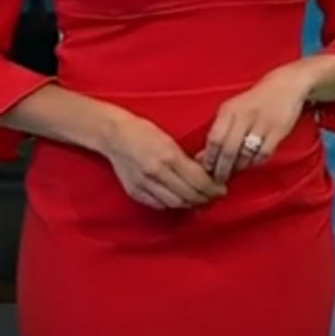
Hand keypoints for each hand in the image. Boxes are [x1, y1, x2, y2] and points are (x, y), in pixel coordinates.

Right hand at [103, 112, 228, 210]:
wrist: (113, 134)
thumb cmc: (142, 130)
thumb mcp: (168, 139)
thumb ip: (185, 159)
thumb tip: (203, 175)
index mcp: (168, 155)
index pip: (198, 181)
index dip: (213, 189)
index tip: (221, 189)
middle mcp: (157, 172)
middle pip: (189, 195)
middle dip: (206, 199)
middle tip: (214, 197)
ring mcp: (144, 184)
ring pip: (176, 203)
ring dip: (191, 204)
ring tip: (200, 201)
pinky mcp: (135, 191)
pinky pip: (159, 205)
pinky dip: (172, 205)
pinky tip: (179, 200)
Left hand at [193, 64, 311, 183]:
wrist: (286, 86)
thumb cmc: (254, 101)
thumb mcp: (233, 110)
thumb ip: (219, 131)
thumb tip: (201, 158)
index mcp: (228, 109)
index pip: (214, 138)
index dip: (208, 158)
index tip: (206, 171)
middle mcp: (243, 115)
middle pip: (228, 149)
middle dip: (222, 169)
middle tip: (219, 180)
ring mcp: (262, 123)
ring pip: (245, 154)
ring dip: (238, 167)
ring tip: (234, 171)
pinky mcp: (278, 130)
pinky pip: (263, 153)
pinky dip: (255, 162)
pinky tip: (251, 162)